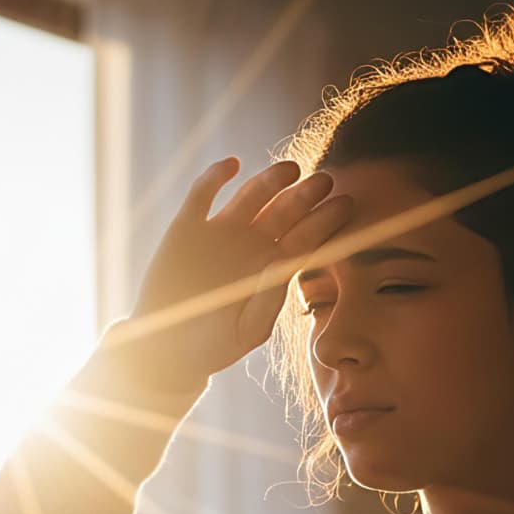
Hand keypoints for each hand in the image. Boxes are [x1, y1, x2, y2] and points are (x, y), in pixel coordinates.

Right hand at [103, 157, 353, 391]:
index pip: (306, 238)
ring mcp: (220, 233)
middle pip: (285, 211)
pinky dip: (215, 177)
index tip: (346, 203)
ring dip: (270, 180)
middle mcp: (251, 245)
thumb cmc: (214, 346)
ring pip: (251, 196)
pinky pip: (203, 194)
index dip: (326, 221)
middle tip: (325, 181)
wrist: (167, 348)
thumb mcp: (247, 332)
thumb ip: (268, 300)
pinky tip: (232, 165)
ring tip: (291, 169)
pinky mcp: (188, 227)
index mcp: (272, 268)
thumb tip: (282, 261)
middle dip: (305, 196)